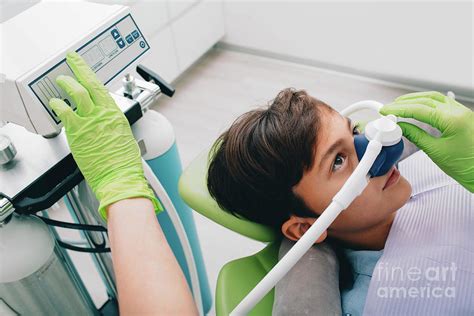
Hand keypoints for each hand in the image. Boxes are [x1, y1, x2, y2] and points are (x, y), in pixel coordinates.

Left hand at [49, 52, 161, 218]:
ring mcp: (91, 122)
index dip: (90, 73)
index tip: (83, 66)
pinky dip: (58, 105)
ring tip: (61, 82)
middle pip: (90, 84)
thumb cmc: (124, 164)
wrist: (120, 177)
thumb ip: (111, 127)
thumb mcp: (123, 138)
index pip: (101, 88)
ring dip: (67, 84)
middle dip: (79, 68)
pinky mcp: (78, 132)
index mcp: (116, 115)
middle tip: (72, 61)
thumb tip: (104, 124)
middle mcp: (104, 114)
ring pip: (78, 93)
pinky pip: (65, 112)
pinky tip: (54, 104)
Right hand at [380, 91, 473, 191]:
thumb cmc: (467, 166)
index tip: (386, 111)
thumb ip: (416, 136)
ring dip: (415, 99)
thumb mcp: (435, 151)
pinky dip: (427, 103)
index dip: (399, 109)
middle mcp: (459, 112)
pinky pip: (442, 103)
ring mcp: (462, 112)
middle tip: (389, 108)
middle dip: (404, 103)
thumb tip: (401, 127)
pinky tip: (418, 106)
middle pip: (426, 100)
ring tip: (400, 105)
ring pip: (434, 98)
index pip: (419, 109)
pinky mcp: (462, 116)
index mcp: (453, 120)